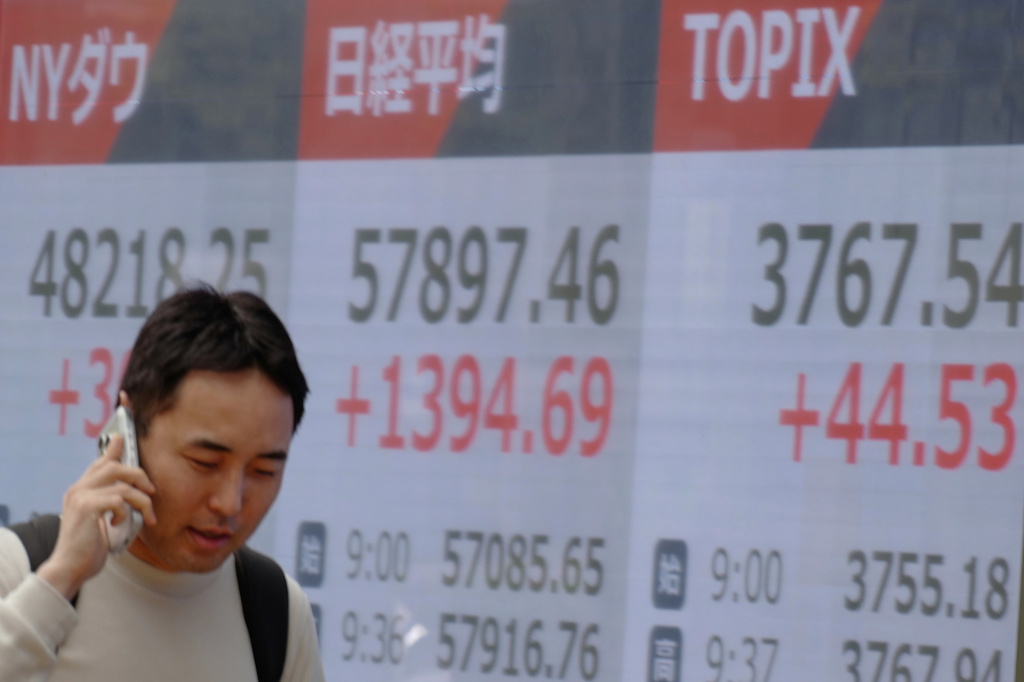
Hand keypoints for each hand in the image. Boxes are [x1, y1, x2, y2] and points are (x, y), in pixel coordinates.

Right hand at [36, 434, 156, 600]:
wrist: (70, 568)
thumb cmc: (89, 547)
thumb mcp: (102, 520)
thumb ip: (113, 503)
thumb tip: (131, 493)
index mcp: (82, 489)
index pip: (101, 460)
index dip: (115, 446)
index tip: (123, 432)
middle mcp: (79, 489)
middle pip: (115, 465)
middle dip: (140, 476)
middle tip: (151, 493)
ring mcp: (80, 497)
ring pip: (122, 482)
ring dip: (142, 500)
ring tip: (147, 515)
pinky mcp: (86, 508)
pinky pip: (118, 499)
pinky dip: (127, 511)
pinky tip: (120, 523)